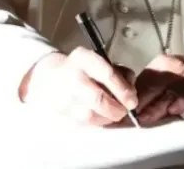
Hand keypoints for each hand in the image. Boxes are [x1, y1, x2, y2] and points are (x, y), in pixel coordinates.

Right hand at [19, 47, 137, 125]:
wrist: (50, 76)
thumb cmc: (83, 69)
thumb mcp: (101, 61)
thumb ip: (119, 73)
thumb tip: (131, 92)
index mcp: (83, 58)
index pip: (107, 74)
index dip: (123, 91)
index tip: (132, 101)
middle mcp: (71, 75)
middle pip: (98, 99)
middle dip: (115, 109)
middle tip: (123, 112)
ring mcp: (61, 94)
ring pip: (89, 115)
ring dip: (106, 119)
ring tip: (111, 115)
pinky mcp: (58, 111)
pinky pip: (81, 124)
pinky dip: (94, 123)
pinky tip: (99, 117)